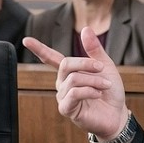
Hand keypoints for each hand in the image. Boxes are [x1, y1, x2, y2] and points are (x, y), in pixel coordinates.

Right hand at [22, 26, 128, 140]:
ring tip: (105, 86)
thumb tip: (86, 28)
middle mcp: (62, 83)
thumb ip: (94, 49)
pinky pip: (73, 94)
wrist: (117, 114)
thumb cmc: (110, 91)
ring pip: (73, 79)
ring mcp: (63, 96)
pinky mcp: (66, 109)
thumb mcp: (105, 66)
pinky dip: (88, 91)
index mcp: (69, 72)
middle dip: (86, 64)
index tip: (26, 40)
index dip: (39, 48)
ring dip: (93, 80)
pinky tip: (98, 94)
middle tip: (101, 68)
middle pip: (66, 64)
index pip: (51, 58)